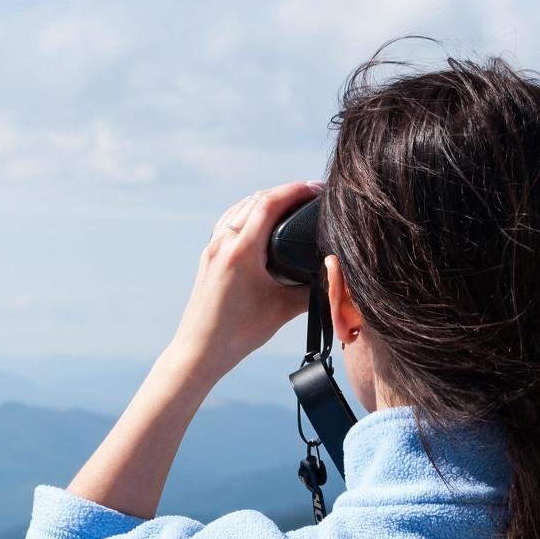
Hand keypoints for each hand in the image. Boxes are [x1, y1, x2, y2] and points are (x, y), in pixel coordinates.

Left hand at [168, 180, 323, 374]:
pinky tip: (262, 220)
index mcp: (240, 251)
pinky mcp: (208, 257)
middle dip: (285, 192)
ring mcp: (212, 248)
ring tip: (292, 203)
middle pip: (255, 200)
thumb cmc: (240, 333)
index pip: (269, 203)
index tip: (318, 188)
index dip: (296, 190)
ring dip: (266, 199)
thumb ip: (314, 288)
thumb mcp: (284, 309)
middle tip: (312, 194)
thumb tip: (339, 273)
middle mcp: (223, 243)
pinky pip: (229, 222)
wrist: (200, 350)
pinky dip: (248, 212)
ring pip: (240, 209)